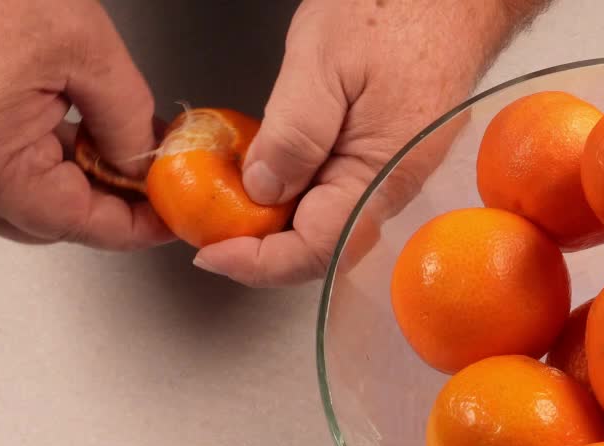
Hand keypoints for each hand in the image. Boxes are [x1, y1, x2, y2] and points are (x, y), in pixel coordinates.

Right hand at [0, 0, 169, 249]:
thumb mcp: (86, 51)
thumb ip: (128, 122)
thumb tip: (144, 166)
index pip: (78, 224)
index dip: (135, 225)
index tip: (171, 217)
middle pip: (52, 223)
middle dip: (109, 203)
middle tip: (156, 177)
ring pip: (30, 203)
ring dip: (79, 182)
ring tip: (120, 144)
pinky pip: (3, 176)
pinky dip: (47, 164)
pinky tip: (79, 133)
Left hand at [192, 0, 548, 286]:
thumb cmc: (395, 9)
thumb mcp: (323, 62)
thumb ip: (292, 134)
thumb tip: (262, 193)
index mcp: (382, 175)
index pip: (316, 251)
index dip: (258, 263)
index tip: (210, 253)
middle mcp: (394, 188)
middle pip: (321, 247)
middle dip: (260, 247)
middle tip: (208, 225)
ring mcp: (395, 175)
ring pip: (328, 223)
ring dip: (276, 221)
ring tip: (228, 200)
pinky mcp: (390, 158)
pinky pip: (339, 195)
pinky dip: (297, 195)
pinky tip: (269, 172)